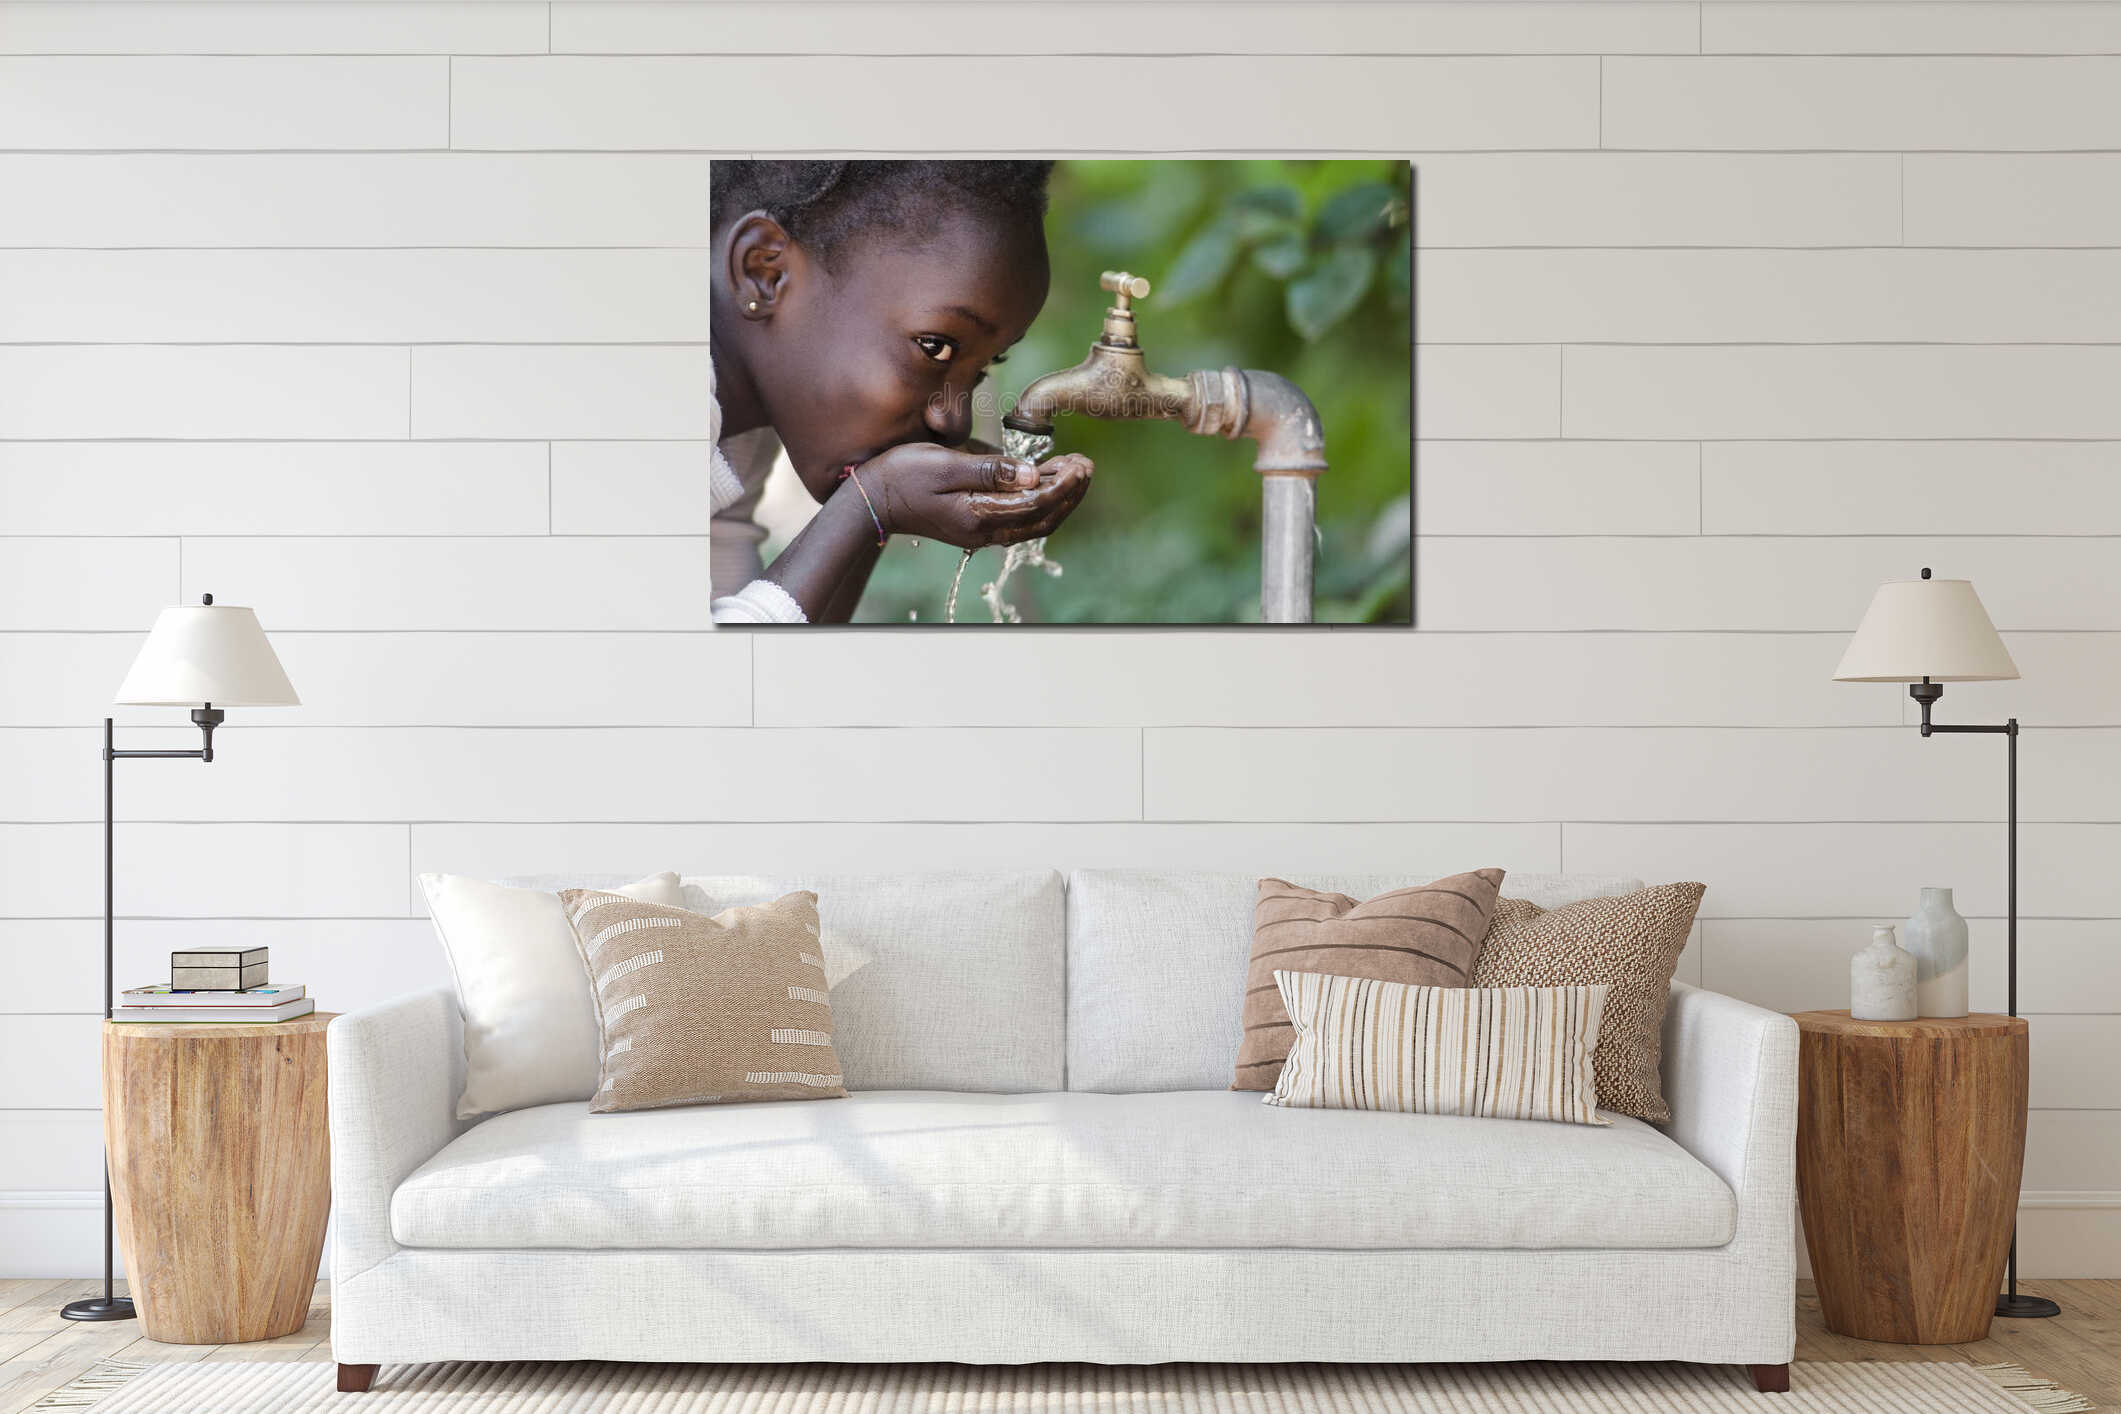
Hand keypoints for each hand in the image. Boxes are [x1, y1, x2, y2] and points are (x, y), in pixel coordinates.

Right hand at [860, 443, 1093, 549]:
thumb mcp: (945, 463)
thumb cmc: (903, 475)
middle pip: (1043, 519)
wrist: (872, 499)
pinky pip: (1019, 519)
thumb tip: (1033, 475)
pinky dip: (1041, 502)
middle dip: (1069, 493)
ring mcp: (981, 531)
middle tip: (1086, 465)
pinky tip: (1048, 480)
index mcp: (979, 515)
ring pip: (1034, 522)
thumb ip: (991, 470)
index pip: (1036, 504)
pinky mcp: (977, 525)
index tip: (1080, 464)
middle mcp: (984, 530)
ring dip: (1059, 499)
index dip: (1064, 485)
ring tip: (1075, 471)